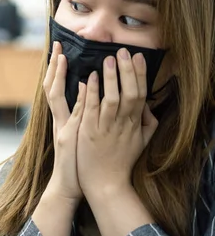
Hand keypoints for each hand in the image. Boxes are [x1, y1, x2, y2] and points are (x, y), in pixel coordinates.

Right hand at [43, 42, 86, 203]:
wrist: (68, 185)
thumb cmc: (77, 161)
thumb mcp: (77, 133)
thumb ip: (80, 111)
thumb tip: (85, 88)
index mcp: (61, 117)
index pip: (55, 87)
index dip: (55, 68)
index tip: (59, 49)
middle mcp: (57, 119)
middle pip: (50, 86)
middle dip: (53, 66)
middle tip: (56, 45)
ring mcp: (60, 128)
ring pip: (55, 97)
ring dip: (59, 76)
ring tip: (62, 58)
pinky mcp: (67, 139)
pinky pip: (73, 115)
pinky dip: (77, 100)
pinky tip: (82, 85)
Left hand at [77, 49, 158, 199]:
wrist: (105, 184)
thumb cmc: (121, 161)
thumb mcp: (141, 142)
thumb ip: (147, 123)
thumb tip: (148, 104)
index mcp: (134, 124)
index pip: (140, 95)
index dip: (139, 75)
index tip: (138, 57)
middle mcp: (122, 125)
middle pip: (129, 94)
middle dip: (127, 71)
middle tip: (123, 51)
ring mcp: (105, 128)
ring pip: (111, 99)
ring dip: (111, 78)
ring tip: (108, 59)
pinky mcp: (88, 132)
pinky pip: (91, 109)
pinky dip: (92, 93)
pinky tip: (90, 79)